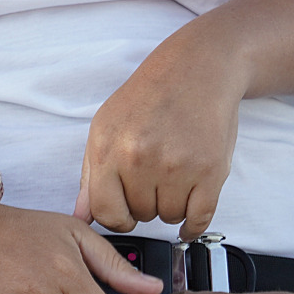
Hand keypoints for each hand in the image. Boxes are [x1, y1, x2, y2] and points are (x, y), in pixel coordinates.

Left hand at [78, 28, 243, 239]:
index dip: (116, 218)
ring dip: (170, 206)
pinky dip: (193, 224)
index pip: (106, 213)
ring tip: (172, 178)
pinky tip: (189, 214)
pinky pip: (199, 218)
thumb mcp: (105, 126)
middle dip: (145, 203)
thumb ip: (91, 176)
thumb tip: (82, 217)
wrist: (197, 69)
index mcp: (110, 150)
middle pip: (140, 215)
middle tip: (153, 177)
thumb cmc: (149, 96)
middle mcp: (141, 160)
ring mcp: (178, 167)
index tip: (125, 213)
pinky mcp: (210, 171)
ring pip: (169, 217)